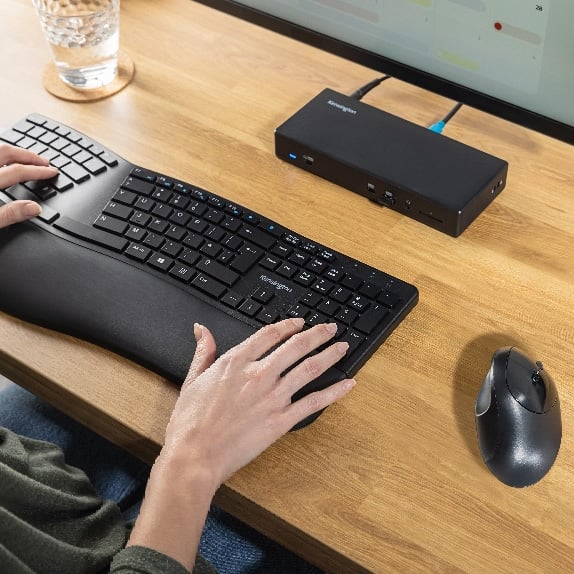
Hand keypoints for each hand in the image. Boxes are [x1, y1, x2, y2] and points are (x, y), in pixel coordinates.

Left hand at [0, 142, 57, 228]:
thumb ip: (10, 214)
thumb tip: (35, 208)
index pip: (18, 171)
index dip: (38, 171)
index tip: (52, 172)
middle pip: (6, 152)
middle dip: (28, 155)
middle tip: (44, 161)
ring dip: (13, 152)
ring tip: (26, 158)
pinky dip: (1, 156)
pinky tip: (4, 162)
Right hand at [127, 318, 355, 569]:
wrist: (195, 456)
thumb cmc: (190, 422)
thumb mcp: (192, 379)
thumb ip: (203, 352)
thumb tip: (202, 330)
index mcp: (236, 362)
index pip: (269, 334)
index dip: (288, 325)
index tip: (299, 322)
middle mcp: (259, 374)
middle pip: (296, 346)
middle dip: (317, 334)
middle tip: (331, 329)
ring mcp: (273, 397)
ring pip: (309, 368)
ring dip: (329, 355)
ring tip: (343, 347)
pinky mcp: (281, 420)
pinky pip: (314, 403)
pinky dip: (334, 392)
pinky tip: (348, 384)